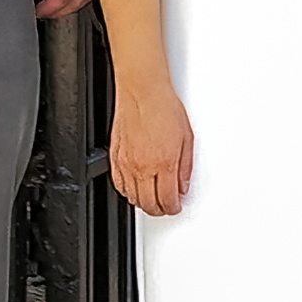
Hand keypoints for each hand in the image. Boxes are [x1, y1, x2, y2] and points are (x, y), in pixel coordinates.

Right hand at [108, 79, 190, 218]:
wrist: (143, 92)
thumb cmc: (164, 108)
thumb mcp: (187, 138)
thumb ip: (185, 167)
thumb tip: (183, 186)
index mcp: (165, 164)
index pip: (167, 200)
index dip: (173, 208)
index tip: (175, 206)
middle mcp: (144, 167)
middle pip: (149, 204)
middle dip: (159, 210)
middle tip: (166, 207)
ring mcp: (127, 164)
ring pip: (132, 198)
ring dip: (143, 203)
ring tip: (152, 200)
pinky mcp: (115, 157)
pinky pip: (118, 185)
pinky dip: (127, 192)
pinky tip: (134, 190)